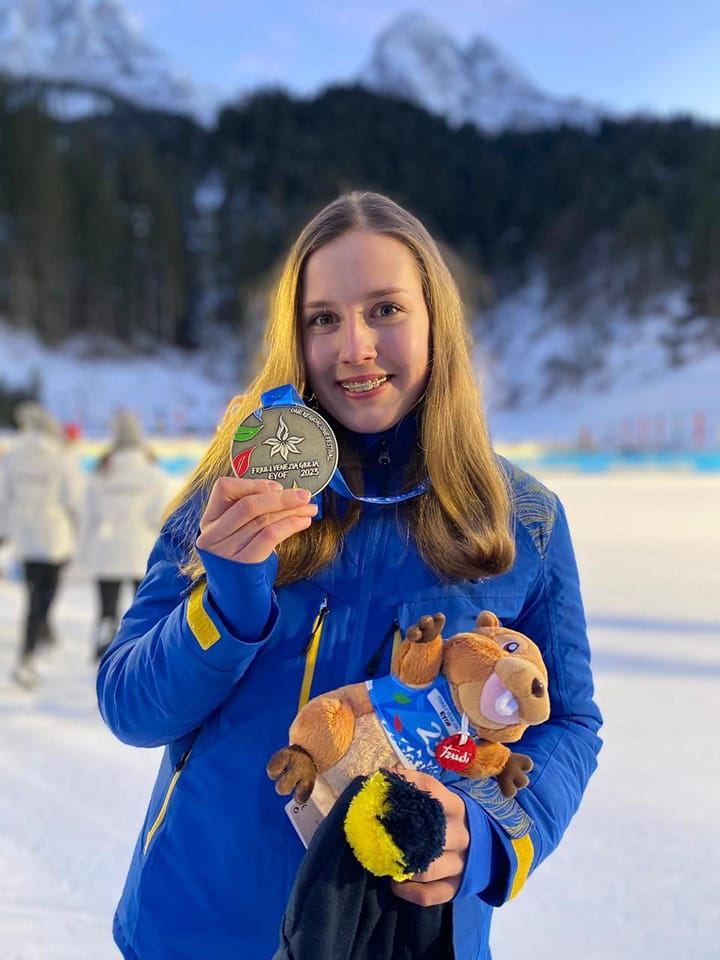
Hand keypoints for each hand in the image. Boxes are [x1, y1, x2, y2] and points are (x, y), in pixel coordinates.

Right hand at [196, 477, 317, 563]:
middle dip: (281, 498)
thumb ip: (252, 512)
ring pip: (262, 520)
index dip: (253, 484)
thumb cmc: (241, 559)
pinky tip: (303, 522)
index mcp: (209, 520)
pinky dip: (289, 525)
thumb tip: (285, 493)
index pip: (224, 488)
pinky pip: (269, 536)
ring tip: (309, 509)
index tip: (277, 487)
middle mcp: (213, 535)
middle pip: (248, 505)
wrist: (236, 599)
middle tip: (304, 495)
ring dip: (291, 511)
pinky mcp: (243, 564)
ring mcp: (225, 551)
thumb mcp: (237, 533)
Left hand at [390, 769, 468, 906]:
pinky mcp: (456, 888)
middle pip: (429, 834)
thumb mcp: (444, 799)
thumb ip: (419, 789)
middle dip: (400, 833)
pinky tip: (395, 885)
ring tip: (386, 860)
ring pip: (428, 869)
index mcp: (457, 807)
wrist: (485, 847)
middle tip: (377, 829)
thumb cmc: (453, 818)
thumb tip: (386, 773)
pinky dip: (411, 892)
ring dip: (403, 867)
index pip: (430, 790)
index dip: (405, 784)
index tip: (382, 783)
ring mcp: (460, 864)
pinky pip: (431, 894)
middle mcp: (461, 836)